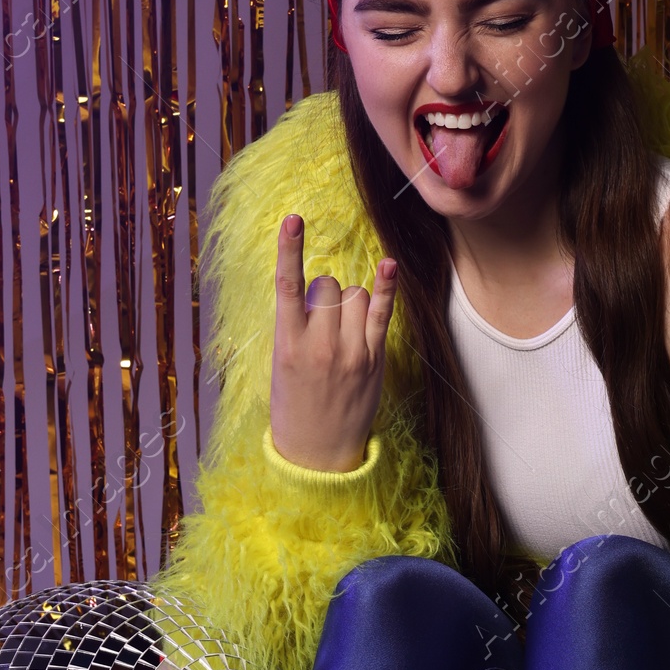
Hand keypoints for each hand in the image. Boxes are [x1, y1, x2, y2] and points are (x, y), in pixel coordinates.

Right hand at [269, 214, 395, 472]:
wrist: (317, 450)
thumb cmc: (293, 403)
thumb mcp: (280, 364)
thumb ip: (296, 325)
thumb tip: (318, 292)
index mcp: (287, 343)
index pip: (288, 285)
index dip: (289, 249)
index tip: (291, 218)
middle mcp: (319, 344)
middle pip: (327, 285)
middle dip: (323, 293)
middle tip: (318, 325)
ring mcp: (350, 351)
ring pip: (353, 295)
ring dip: (347, 302)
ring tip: (339, 334)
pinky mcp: (373, 358)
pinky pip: (380, 313)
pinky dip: (385, 287)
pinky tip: (389, 264)